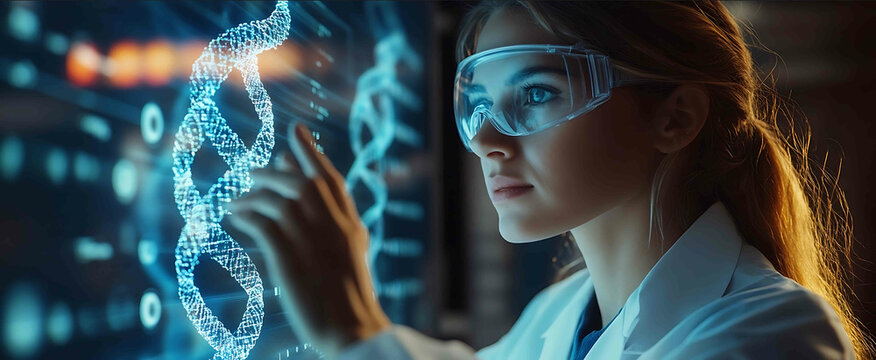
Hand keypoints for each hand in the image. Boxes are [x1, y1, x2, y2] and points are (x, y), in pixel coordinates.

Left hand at [227, 122, 389, 356]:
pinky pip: (262, 222)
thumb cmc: (349, 299)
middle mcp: (335, 226)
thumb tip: (311, 204)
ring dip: (253, 196)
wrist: (352, 328)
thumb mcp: (350, 255)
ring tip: (234, 201)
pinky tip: (234, 218)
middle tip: (250, 172)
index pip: (331, 180)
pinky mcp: (290, 256)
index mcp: (351, 226)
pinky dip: (246, 214)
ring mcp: (313, 239)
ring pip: (279, 199)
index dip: (312, 153)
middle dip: (273, 172)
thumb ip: (336, 227)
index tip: (295, 131)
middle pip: (302, 183)